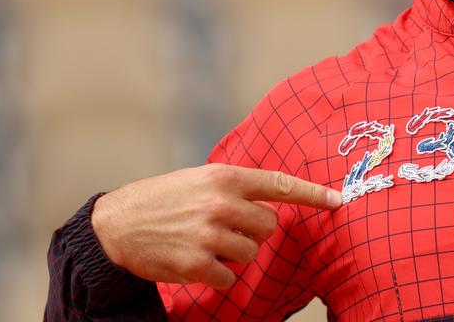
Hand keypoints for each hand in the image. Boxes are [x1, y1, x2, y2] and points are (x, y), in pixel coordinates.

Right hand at [92, 163, 341, 288]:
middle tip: (227, 227)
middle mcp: (221, 203)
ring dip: (235, 253)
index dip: (312, 194)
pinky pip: (230, 276)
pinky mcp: (197, 264)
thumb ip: (236, 186)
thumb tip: (276, 195)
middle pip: (269, 226)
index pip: (280, 185)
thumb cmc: (164, 199)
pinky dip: (218, 274)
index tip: (337, 200)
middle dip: (254, 231)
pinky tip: (197, 261)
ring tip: (207, 242)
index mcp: (224, 177)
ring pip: (251, 252)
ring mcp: (210, 235)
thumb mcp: (200, 178)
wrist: (116, 225)